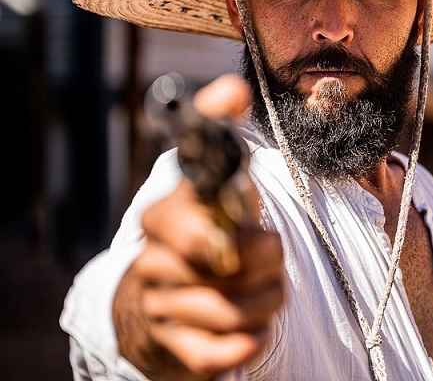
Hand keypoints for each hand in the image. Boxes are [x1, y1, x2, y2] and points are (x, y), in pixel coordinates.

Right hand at [114, 75, 282, 380]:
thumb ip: (223, 135)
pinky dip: (248, 341)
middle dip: (267, 263)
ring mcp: (158, 307)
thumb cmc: (205, 236)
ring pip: (233, 309)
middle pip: (230, 263)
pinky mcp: (172, 349)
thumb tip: (230, 88)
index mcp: (165, 215)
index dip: (215, 224)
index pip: (184, 213)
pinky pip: (221, 352)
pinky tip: (252, 330)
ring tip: (265, 292)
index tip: (241, 226)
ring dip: (266, 301)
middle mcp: (153, 260)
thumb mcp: (216, 186)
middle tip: (273, 259)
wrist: (163, 309)